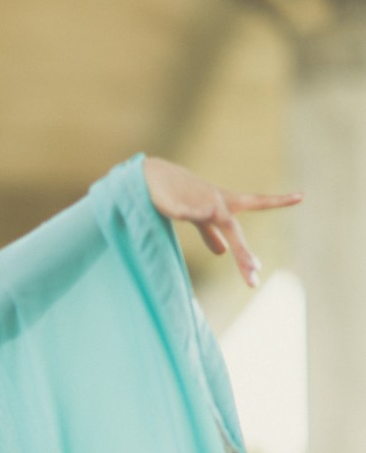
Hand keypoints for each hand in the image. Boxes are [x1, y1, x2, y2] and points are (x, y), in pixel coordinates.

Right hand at [142, 156, 302, 287]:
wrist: (152, 178)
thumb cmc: (179, 195)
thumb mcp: (198, 218)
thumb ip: (212, 235)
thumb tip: (223, 252)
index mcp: (224, 205)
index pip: (256, 203)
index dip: (278, 201)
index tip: (301, 196)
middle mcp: (216, 202)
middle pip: (235, 229)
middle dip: (244, 254)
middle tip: (255, 275)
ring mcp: (197, 202)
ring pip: (218, 220)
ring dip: (232, 239)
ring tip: (246, 261)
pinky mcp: (175, 204)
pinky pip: (183, 210)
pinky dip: (187, 211)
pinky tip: (190, 214)